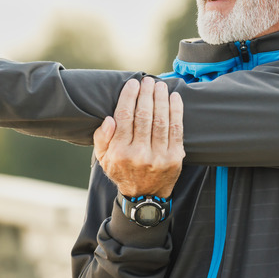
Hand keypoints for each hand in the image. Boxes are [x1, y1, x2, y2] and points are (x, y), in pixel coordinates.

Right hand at [93, 77, 184, 198]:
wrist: (144, 196)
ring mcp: (159, 156)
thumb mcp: (103, 158)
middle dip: (146, 94)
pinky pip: (177, 129)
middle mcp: (140, 154)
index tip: (133, 83)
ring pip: (161, 120)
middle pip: (144, 115)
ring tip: (160, 85)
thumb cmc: (122, 171)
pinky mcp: (175, 157)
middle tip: (148, 80)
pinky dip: (176, 111)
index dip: (129, 96)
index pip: (124, 117)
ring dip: (161, 99)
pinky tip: (174, 98)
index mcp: (120, 152)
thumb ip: (101, 138)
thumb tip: (109, 119)